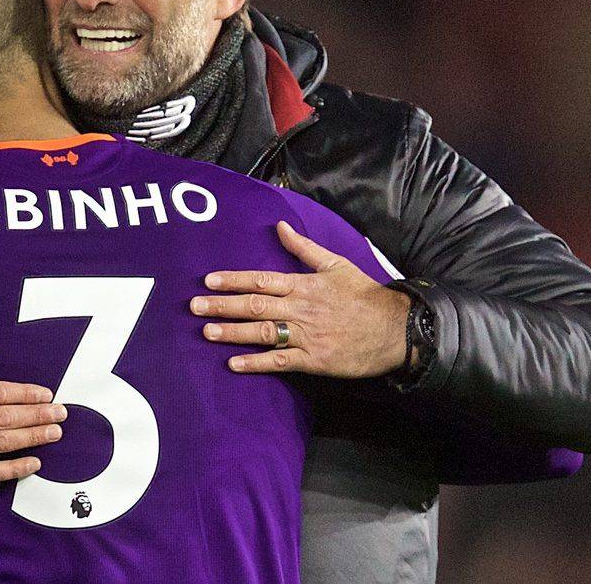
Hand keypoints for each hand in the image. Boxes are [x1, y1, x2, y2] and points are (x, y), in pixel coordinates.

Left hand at [190, 221, 410, 377]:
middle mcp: (301, 308)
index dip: (233, 280)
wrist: (395, 328)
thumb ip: (304, 247)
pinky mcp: (314, 359)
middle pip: (255, 306)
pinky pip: (280, 361)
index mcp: (304, 284)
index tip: (209, 281)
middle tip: (195, 306)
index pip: (261, 280)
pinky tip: (234, 364)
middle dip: (223, 305)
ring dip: (233, 332)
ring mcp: (307, 335)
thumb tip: (280, 226)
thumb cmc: (364, 294)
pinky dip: (256, 363)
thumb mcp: (336, 264)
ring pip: (263, 332)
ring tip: (207, 331)